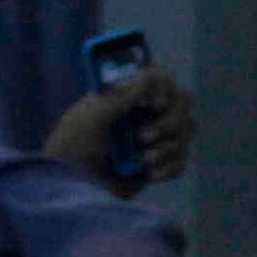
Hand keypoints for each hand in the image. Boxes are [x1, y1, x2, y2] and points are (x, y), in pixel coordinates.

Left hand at [43, 64, 197, 186]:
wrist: (72, 183)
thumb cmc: (76, 142)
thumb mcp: (96, 114)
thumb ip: (124, 95)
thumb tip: (150, 73)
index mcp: (130, 95)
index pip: (163, 81)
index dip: (166, 89)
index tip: (155, 104)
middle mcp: (146, 113)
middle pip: (182, 105)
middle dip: (168, 122)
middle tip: (142, 138)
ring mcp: (155, 139)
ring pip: (184, 133)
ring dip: (166, 148)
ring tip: (143, 161)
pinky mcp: (158, 164)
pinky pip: (181, 161)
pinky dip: (170, 167)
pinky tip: (150, 174)